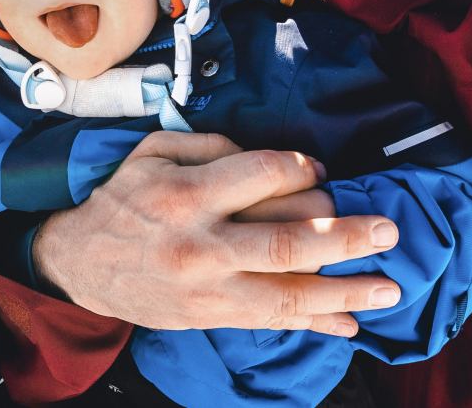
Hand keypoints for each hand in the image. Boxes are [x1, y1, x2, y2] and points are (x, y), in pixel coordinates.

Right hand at [33, 132, 400, 336]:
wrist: (81, 264)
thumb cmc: (124, 200)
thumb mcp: (154, 153)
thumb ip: (212, 146)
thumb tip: (274, 164)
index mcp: (187, 195)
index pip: (264, 175)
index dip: (303, 167)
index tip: (320, 168)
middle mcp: (201, 245)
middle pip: (286, 242)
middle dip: (344, 235)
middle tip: (387, 229)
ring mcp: (208, 289)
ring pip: (287, 294)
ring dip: (345, 291)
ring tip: (389, 287)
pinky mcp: (210, 317)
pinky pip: (271, 323)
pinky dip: (314, 326)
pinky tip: (352, 325)